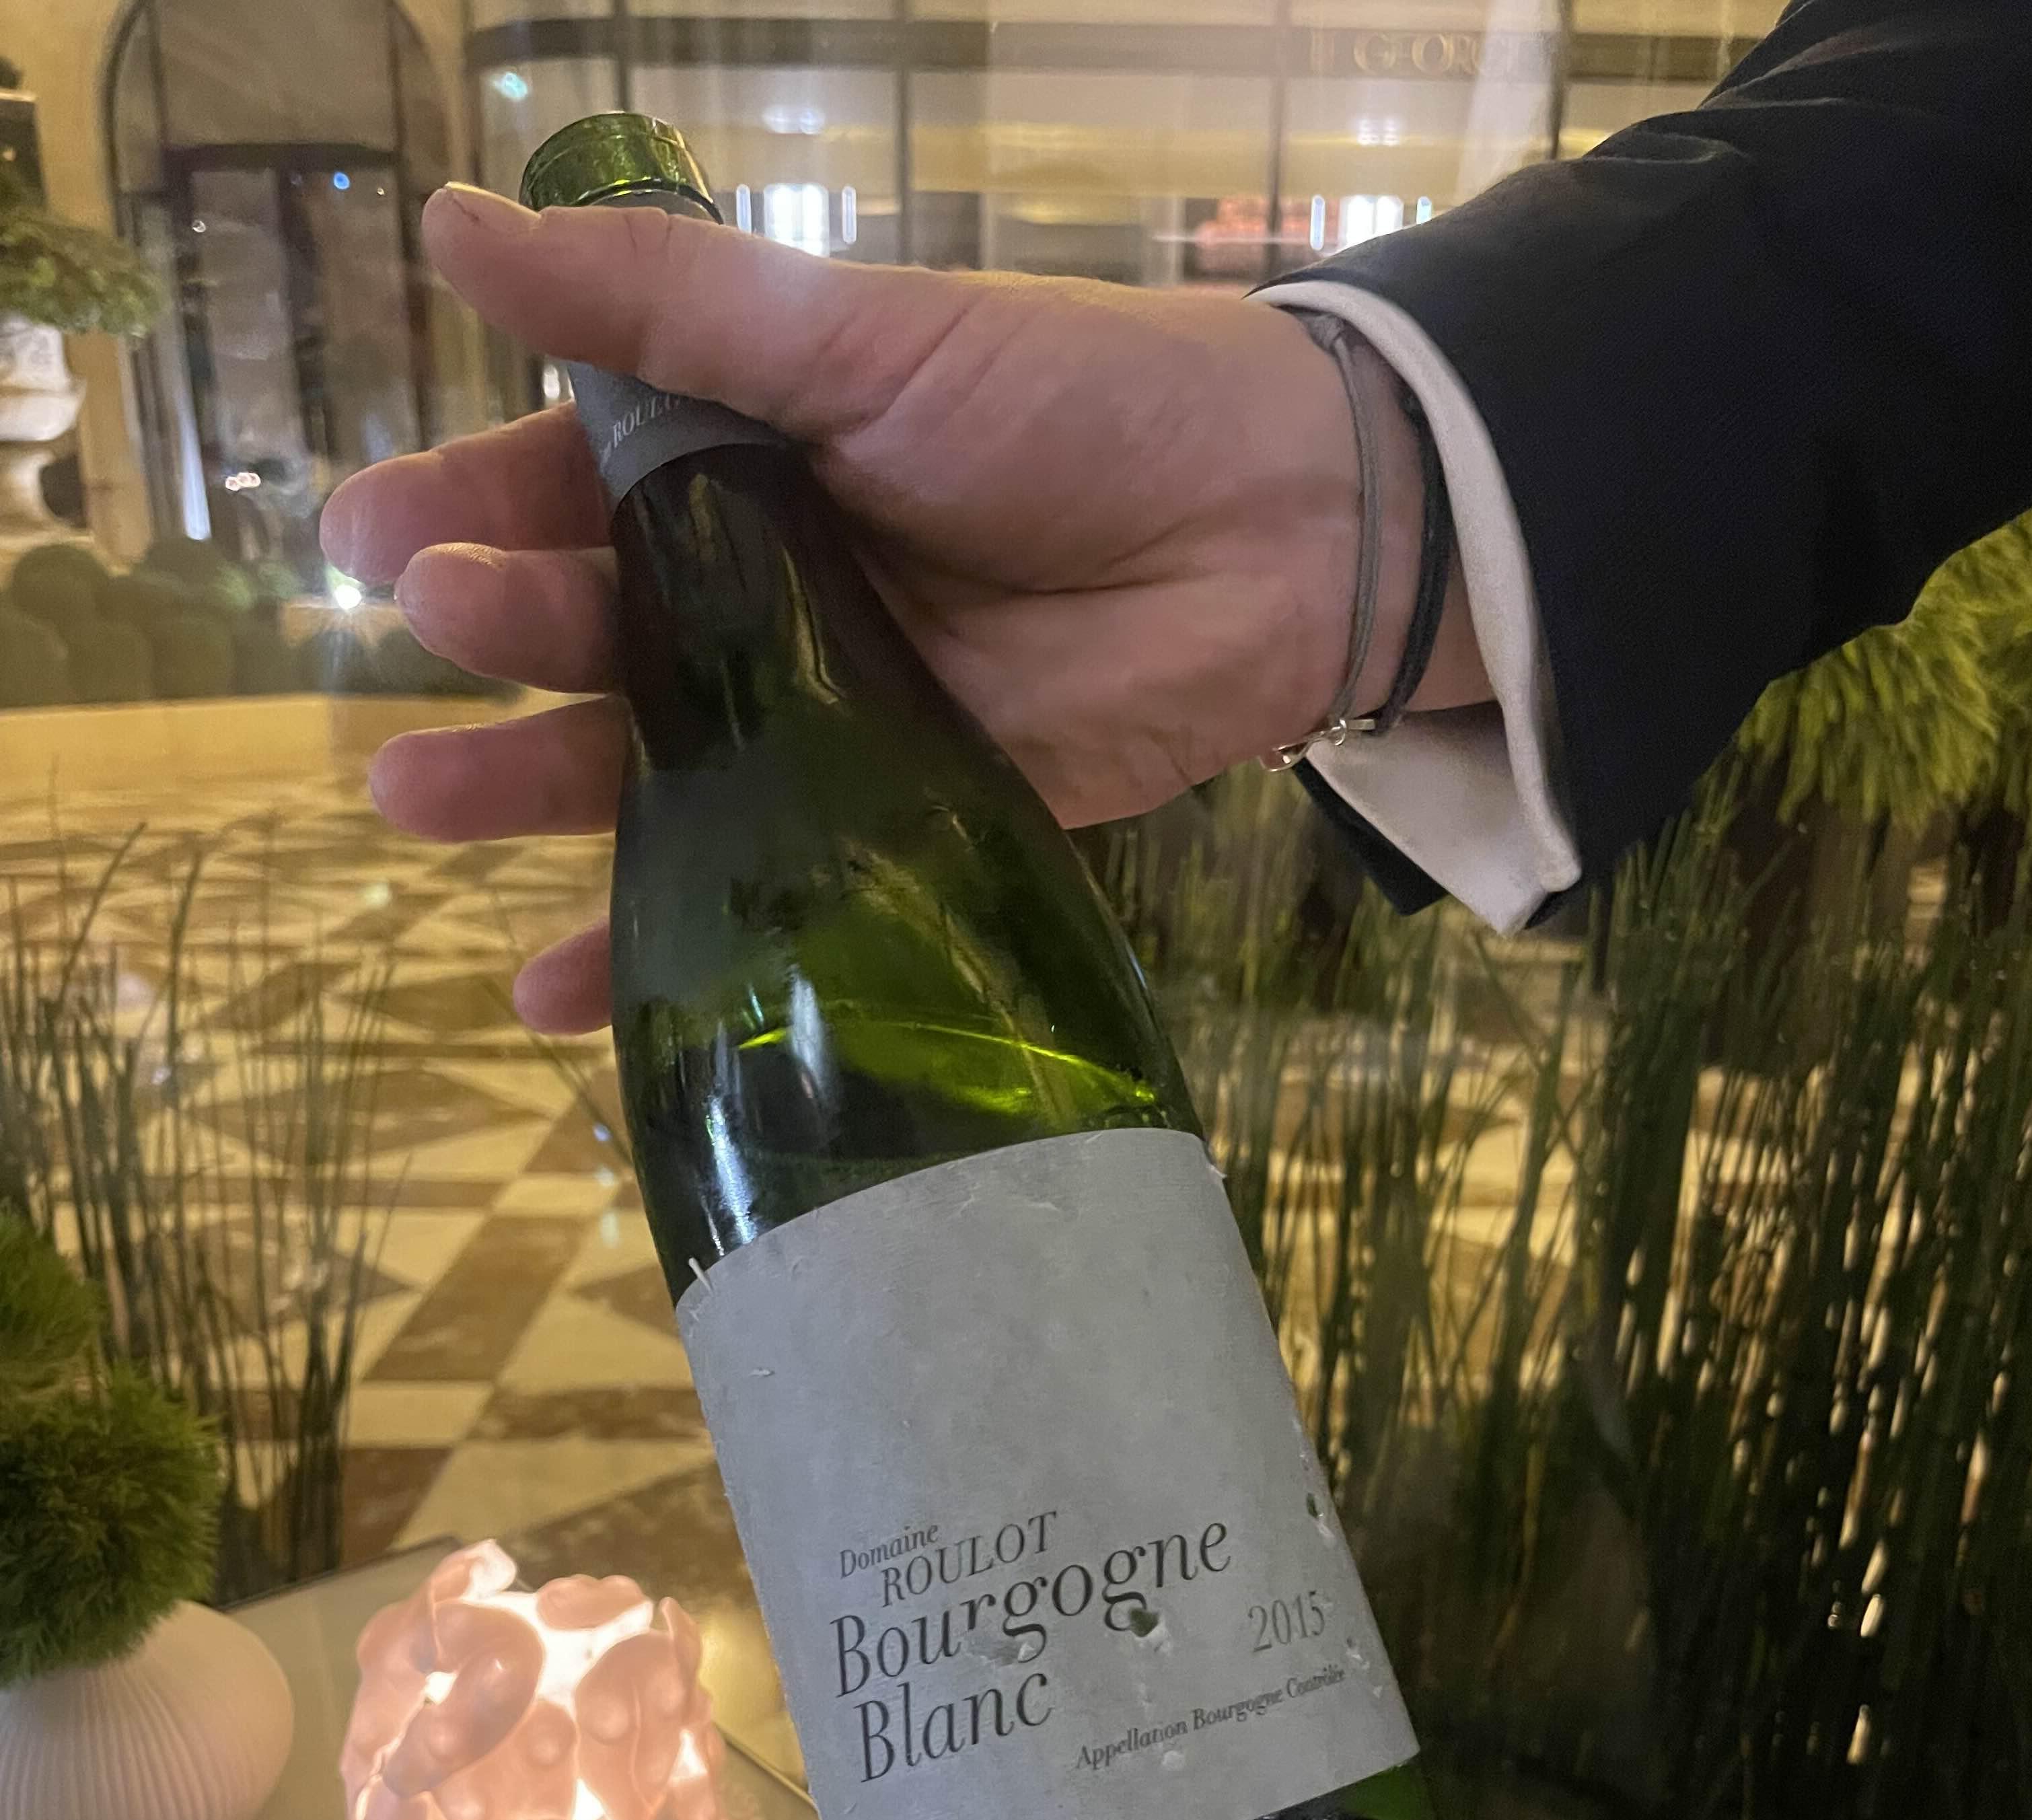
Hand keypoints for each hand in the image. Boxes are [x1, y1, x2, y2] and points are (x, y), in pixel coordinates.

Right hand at [322, 186, 1488, 1031]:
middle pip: (587, 626)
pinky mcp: (889, 827)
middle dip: (489, 633)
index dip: (461, 504)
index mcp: (740, 460)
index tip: (368, 539)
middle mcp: (759, 592)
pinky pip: (753, 891)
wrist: (1271, 538)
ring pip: (641, 764)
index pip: (564, 481)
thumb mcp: (863, 335)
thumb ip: (669, 302)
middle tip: (429, 635)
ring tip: (418, 801)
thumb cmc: (1071, 402)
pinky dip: (652, 946)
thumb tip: (456, 224)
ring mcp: (817, 719)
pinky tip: (550, 991)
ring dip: (524, 787)